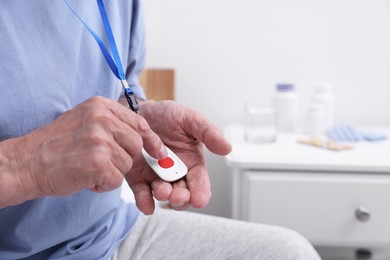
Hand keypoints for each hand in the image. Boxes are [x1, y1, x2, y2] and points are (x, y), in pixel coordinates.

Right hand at [0, 96, 165, 206]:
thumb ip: (112, 123)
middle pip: (136, 145)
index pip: (139, 123)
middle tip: (103, 161)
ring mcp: (100, 140)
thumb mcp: (85, 120)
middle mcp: (102, 119)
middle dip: (125, 158)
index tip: (158, 151)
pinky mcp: (97, 162)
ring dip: (112, 172)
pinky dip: (104, 184)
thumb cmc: (57, 144)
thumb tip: (144, 137)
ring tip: (89, 168)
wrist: (28, 162)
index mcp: (101, 106)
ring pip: (127, 164)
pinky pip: (117, 180)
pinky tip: (86, 178)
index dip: (151, 140)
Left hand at [125, 100, 231, 214]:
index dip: (201, 193)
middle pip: (183, 195)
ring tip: (161, 189)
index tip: (199, 200)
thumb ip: (208, 132)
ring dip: (163, 197)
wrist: (139, 111)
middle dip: (182, 199)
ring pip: (163, 196)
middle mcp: (175, 173)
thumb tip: (227, 148)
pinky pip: (142, 194)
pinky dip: (144, 202)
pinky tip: (147, 205)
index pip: (200, 183)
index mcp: (192, 162)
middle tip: (177, 196)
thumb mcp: (190, 118)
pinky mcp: (138, 178)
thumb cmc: (167, 115)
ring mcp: (156, 177)